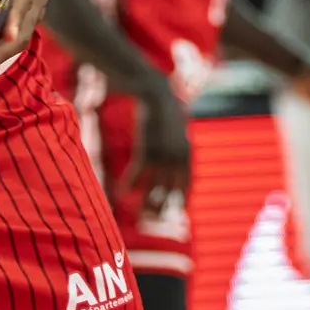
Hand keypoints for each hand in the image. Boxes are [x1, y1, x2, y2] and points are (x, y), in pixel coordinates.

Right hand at [124, 86, 191, 219]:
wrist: (156, 91)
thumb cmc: (165, 107)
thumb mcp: (177, 126)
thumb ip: (179, 142)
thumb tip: (181, 149)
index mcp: (186, 153)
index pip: (185, 184)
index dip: (180, 199)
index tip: (174, 211)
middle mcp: (177, 158)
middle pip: (169, 191)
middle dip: (161, 207)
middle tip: (152, 219)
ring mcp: (162, 155)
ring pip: (153, 187)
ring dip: (145, 203)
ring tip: (139, 215)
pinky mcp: (146, 149)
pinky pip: (138, 173)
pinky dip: (129, 184)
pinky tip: (122, 192)